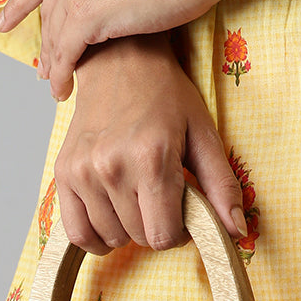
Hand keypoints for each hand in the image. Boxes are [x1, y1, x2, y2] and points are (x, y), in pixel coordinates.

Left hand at [0, 0, 272, 100]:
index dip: (22, 4)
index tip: (7, 20)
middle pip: (48, 8)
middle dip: (45, 40)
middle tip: (43, 64)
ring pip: (53, 34)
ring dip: (54, 62)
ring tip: (56, 82)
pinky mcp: (84, 13)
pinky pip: (64, 54)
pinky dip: (62, 76)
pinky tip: (64, 89)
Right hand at [53, 33, 246, 255]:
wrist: (122, 62)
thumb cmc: (166, 95)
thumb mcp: (203, 131)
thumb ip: (221, 183)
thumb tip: (237, 230)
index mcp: (152, 155)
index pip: (163, 234)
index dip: (179, 232)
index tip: (182, 211)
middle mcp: (113, 165)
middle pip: (139, 237)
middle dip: (157, 225)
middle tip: (163, 193)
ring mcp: (84, 171)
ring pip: (110, 238)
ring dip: (129, 228)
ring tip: (139, 195)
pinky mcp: (64, 173)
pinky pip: (77, 233)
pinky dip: (97, 236)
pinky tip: (113, 215)